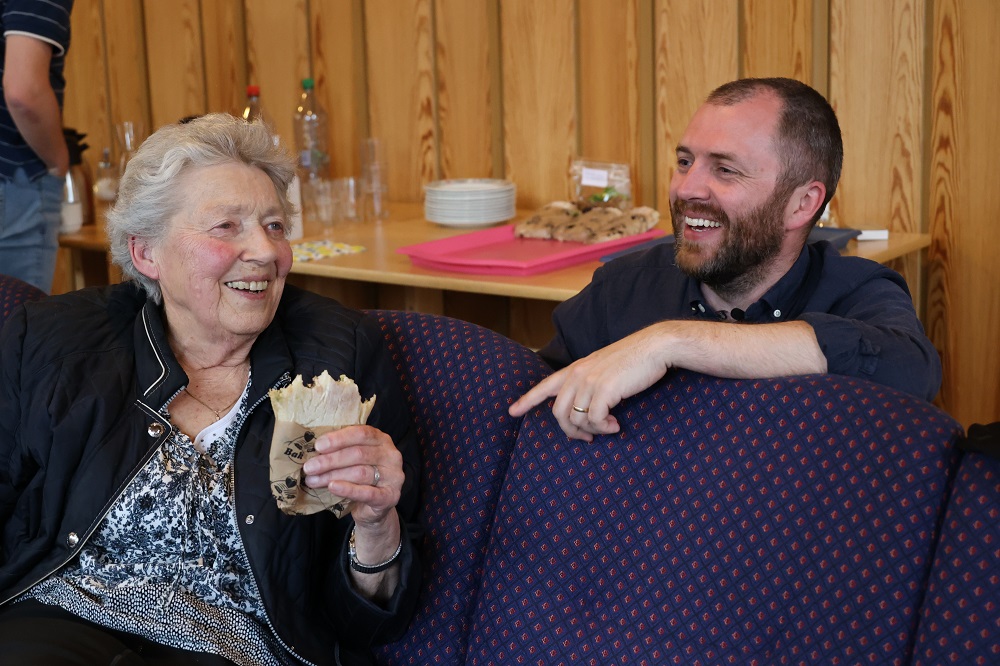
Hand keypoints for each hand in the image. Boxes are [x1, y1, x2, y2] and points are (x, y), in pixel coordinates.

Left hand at [301, 425, 402, 527]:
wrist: (374, 508)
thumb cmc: (360, 479)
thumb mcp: (353, 460)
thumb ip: (341, 451)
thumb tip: (313, 450)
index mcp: (381, 440)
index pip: (361, 433)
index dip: (339, 439)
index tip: (318, 446)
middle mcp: (391, 455)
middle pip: (358, 454)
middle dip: (330, 460)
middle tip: (309, 467)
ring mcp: (393, 476)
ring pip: (360, 472)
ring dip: (333, 476)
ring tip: (313, 480)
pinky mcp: (390, 496)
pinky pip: (367, 492)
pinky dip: (348, 489)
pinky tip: (332, 487)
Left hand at [509, 326, 670, 440]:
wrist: (654, 347)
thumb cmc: (634, 360)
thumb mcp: (604, 368)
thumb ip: (590, 383)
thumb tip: (586, 408)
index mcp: (575, 368)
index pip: (544, 386)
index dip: (527, 400)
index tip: (512, 411)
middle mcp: (577, 374)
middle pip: (558, 413)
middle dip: (571, 431)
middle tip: (588, 438)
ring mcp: (589, 381)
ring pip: (576, 420)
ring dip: (593, 430)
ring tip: (610, 426)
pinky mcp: (604, 390)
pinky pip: (594, 420)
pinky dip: (604, 428)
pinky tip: (616, 425)